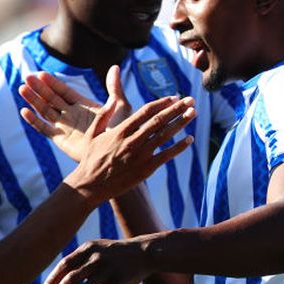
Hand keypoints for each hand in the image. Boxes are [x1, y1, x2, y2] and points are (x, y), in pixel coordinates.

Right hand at [19, 65, 131, 161]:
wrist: (119, 154)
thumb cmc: (122, 132)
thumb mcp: (120, 106)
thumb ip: (115, 88)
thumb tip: (114, 67)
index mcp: (83, 105)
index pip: (64, 91)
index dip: (52, 82)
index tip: (40, 74)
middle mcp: (72, 114)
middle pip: (51, 98)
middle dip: (39, 88)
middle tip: (27, 77)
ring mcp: (65, 127)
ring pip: (45, 110)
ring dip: (33, 100)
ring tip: (22, 88)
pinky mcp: (61, 140)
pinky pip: (44, 129)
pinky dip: (34, 121)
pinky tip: (24, 111)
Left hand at [44, 238, 153, 283]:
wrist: (144, 253)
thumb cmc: (116, 253)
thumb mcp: (98, 248)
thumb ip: (81, 259)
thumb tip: (60, 276)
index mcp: (88, 249)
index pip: (65, 264)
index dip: (53, 278)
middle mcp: (95, 259)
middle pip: (70, 280)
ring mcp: (106, 271)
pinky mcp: (116, 282)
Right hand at [64, 94, 195, 203]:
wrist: (91, 186)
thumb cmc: (91, 159)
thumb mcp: (91, 134)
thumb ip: (102, 116)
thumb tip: (111, 101)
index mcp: (120, 131)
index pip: (146, 112)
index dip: (162, 103)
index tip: (174, 97)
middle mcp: (132, 141)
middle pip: (159, 121)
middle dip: (176, 109)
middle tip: (190, 100)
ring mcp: (140, 156)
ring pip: (165, 136)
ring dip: (180, 123)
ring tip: (193, 113)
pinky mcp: (145, 170)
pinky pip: (166, 156)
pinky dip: (179, 147)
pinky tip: (190, 139)